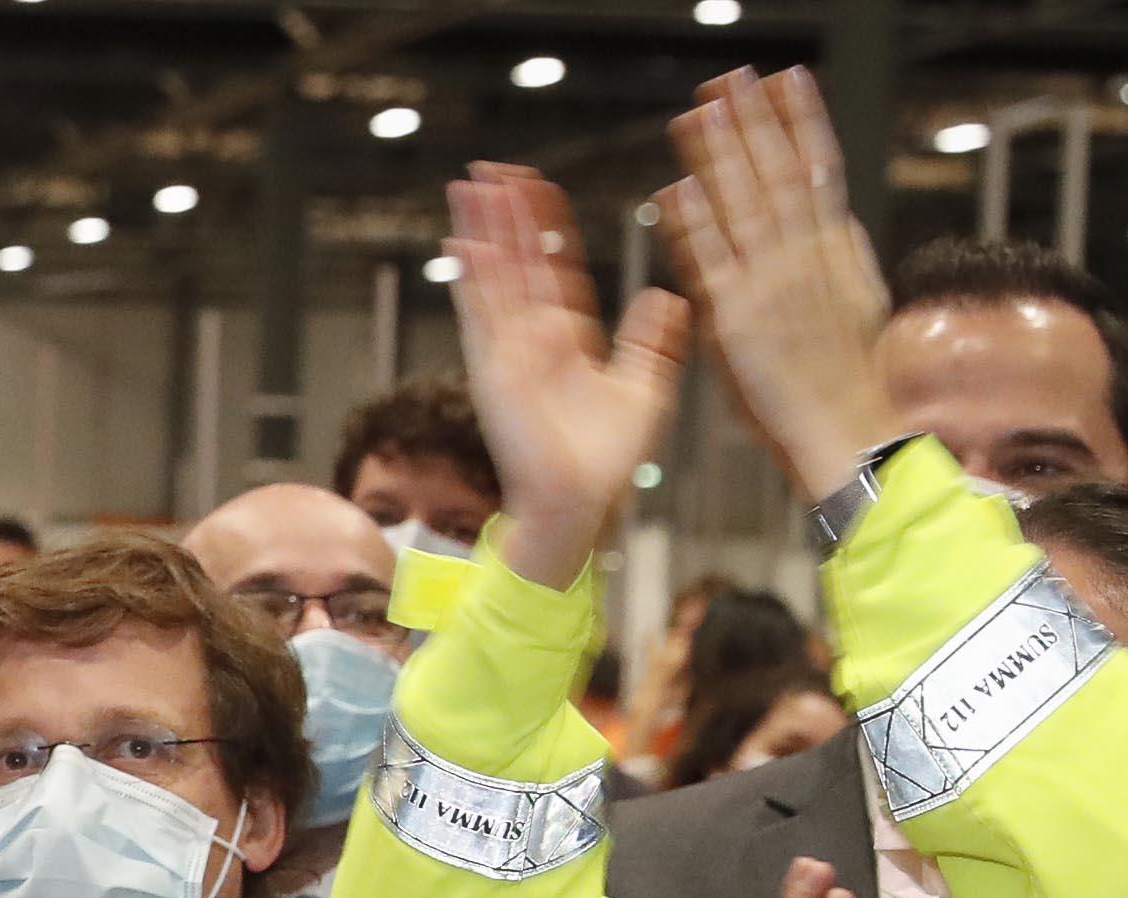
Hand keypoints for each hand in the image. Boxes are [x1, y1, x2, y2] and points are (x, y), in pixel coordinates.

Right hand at [444, 163, 691, 590]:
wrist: (581, 501)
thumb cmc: (608, 459)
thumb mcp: (645, 388)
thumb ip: (651, 341)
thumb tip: (667, 297)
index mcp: (569, 335)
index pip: (554, 265)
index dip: (545, 225)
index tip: (536, 185)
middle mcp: (534, 336)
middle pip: (516, 259)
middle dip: (504, 213)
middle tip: (491, 167)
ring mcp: (510, 350)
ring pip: (495, 275)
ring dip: (482, 230)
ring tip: (469, 184)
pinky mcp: (494, 368)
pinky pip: (481, 313)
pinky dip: (470, 278)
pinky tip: (460, 241)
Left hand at [665, 68, 901, 503]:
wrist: (851, 433)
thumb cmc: (850, 378)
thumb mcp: (858, 302)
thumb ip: (843, 256)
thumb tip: (839, 217)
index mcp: (834, 251)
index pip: (816, 169)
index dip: (800, 120)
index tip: (787, 77)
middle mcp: (804, 258)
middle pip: (776, 175)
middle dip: (753, 122)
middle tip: (732, 75)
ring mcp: (770, 286)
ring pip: (742, 208)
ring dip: (719, 158)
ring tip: (698, 110)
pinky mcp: (737, 322)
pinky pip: (709, 265)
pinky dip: (693, 226)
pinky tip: (673, 190)